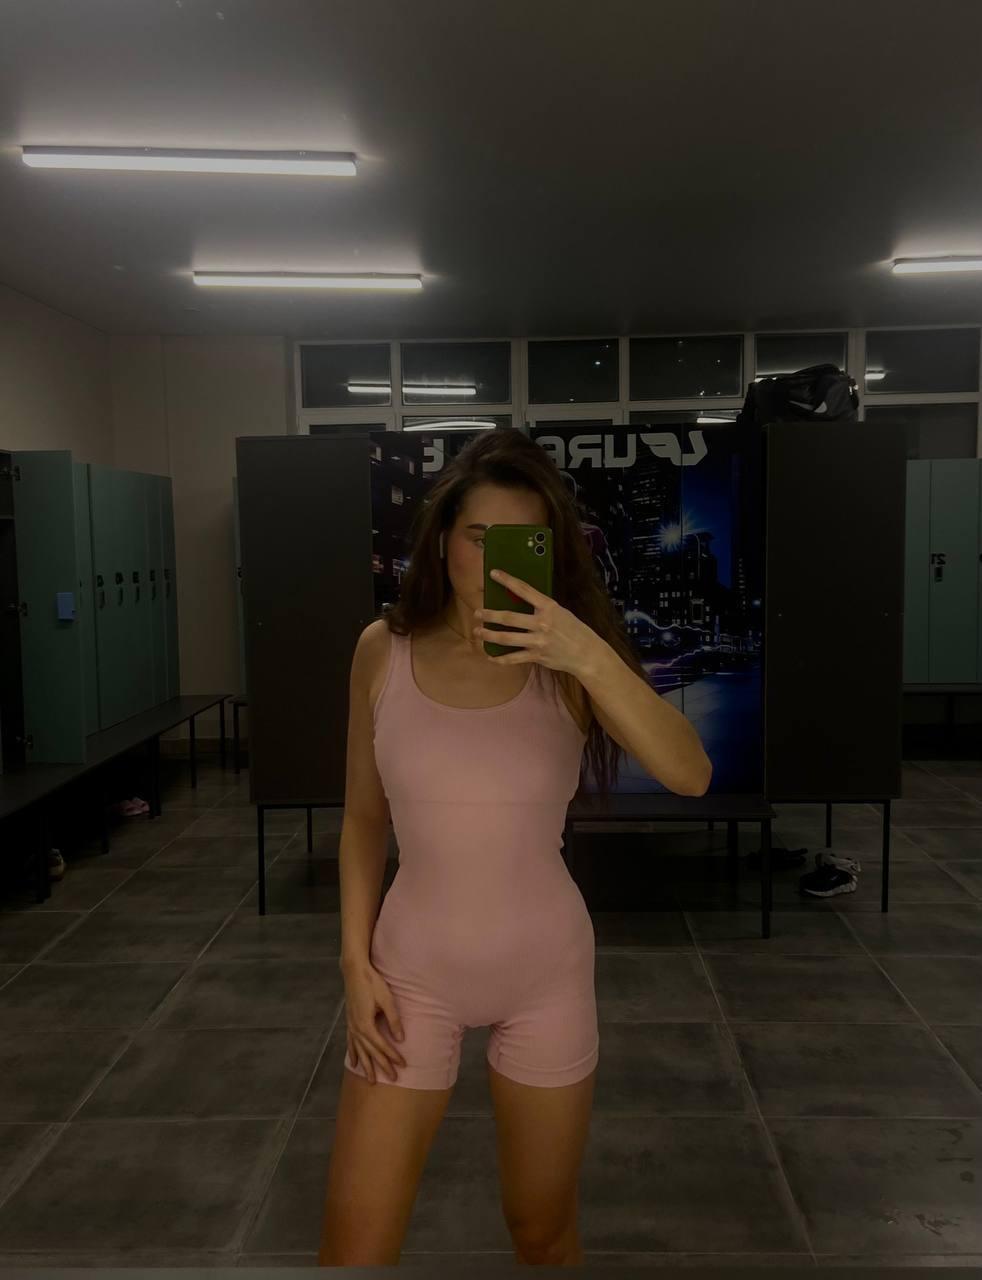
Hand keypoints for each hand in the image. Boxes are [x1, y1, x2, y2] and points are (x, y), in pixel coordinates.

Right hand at [341, 961, 405, 1084]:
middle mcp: (357, 1029)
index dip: (392, 1056)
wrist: (354, 971)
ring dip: (366, 1065)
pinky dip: (353, 1053)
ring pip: (360, 1051)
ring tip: (371, 1080)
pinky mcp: (349, 1021)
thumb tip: (400, 1039)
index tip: (403, 1066)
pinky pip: (351, 1042)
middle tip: (392, 1079)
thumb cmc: (373, 983)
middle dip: (382, 1066)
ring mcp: (351, 1026)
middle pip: (371, 1052)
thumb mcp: (387, 1000)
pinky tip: (354, 1063)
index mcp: (366, 1025)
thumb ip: (393, 1020)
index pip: (382, 1045)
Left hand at [474, 568, 604, 679]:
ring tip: (477, 631)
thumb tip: (520, 602)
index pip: (524, 590)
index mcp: (548, 607)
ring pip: (507, 638)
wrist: (587, 653)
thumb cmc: (574, 630)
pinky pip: (513, 658)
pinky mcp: (537, 656)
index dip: (507, 581)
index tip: (494, 574)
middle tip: (477, 613)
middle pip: (509, 617)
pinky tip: (490, 656)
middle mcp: (542, 623)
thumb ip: (542, 608)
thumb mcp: (561, 612)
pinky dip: (500, 659)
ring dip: (489, 634)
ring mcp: (538, 641)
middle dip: (490, 615)